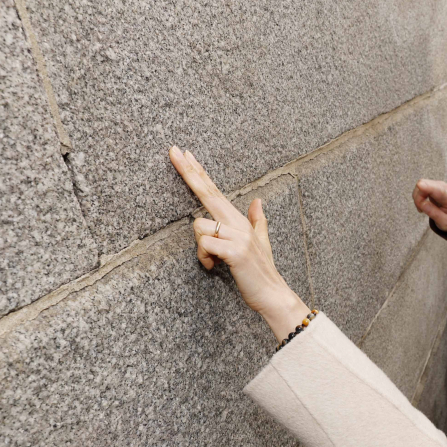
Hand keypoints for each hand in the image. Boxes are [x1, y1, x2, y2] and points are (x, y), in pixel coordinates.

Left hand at [170, 146, 309, 339]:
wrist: (273, 295)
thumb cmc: (261, 272)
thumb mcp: (261, 243)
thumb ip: (258, 221)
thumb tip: (257, 201)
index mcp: (239, 220)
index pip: (214, 190)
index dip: (199, 172)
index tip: (184, 153)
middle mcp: (237, 223)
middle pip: (207, 193)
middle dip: (188, 172)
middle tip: (173, 151)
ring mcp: (237, 236)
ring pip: (199, 227)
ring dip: (201, 249)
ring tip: (213, 262)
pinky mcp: (234, 251)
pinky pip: (205, 244)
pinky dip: (205, 258)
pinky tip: (214, 267)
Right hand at [414, 179, 446, 231]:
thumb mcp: (445, 223)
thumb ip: (433, 213)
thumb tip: (422, 203)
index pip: (439, 190)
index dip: (428, 187)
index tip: (419, 185)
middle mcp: (445, 187)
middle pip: (425, 185)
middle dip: (418, 198)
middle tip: (421, 210)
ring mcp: (440, 184)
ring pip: (421, 184)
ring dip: (418, 197)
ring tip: (423, 209)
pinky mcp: (435, 184)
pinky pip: (422, 186)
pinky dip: (419, 195)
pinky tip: (425, 204)